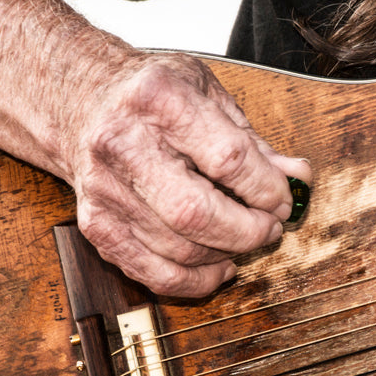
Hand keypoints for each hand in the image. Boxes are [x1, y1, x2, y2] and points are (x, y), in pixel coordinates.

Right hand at [65, 53, 312, 296]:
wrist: (77, 101)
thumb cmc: (150, 97)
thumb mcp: (206, 93)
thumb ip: (253, 140)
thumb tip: (298, 178)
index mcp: (158, 99)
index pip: (228, 158)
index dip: (267, 188)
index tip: (283, 197)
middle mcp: (124, 144)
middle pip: (197, 213)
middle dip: (248, 230)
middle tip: (270, 226)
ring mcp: (105, 190)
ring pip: (179, 250)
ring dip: (226, 254)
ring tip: (246, 238)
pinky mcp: (97, 225)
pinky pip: (154, 274)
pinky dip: (196, 281)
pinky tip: (219, 267)